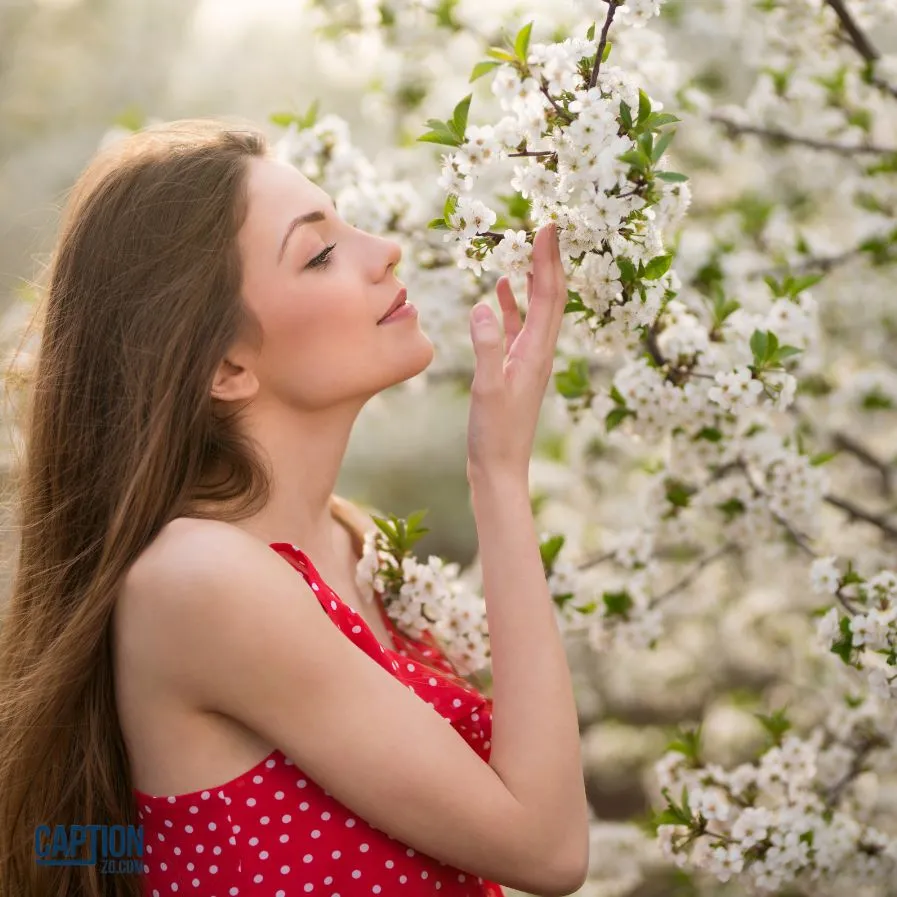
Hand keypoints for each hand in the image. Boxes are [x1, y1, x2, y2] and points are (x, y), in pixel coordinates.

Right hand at [466, 223, 566, 483]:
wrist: (499, 470)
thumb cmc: (495, 434)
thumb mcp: (488, 389)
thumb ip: (488, 347)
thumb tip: (484, 306)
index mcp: (538, 353)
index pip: (550, 296)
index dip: (550, 260)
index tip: (550, 227)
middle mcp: (540, 353)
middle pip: (550, 298)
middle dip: (549, 262)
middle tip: (545, 228)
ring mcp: (529, 361)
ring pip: (536, 311)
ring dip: (533, 280)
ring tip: (526, 251)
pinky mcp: (515, 370)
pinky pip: (519, 329)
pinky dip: (514, 306)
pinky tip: (502, 292)